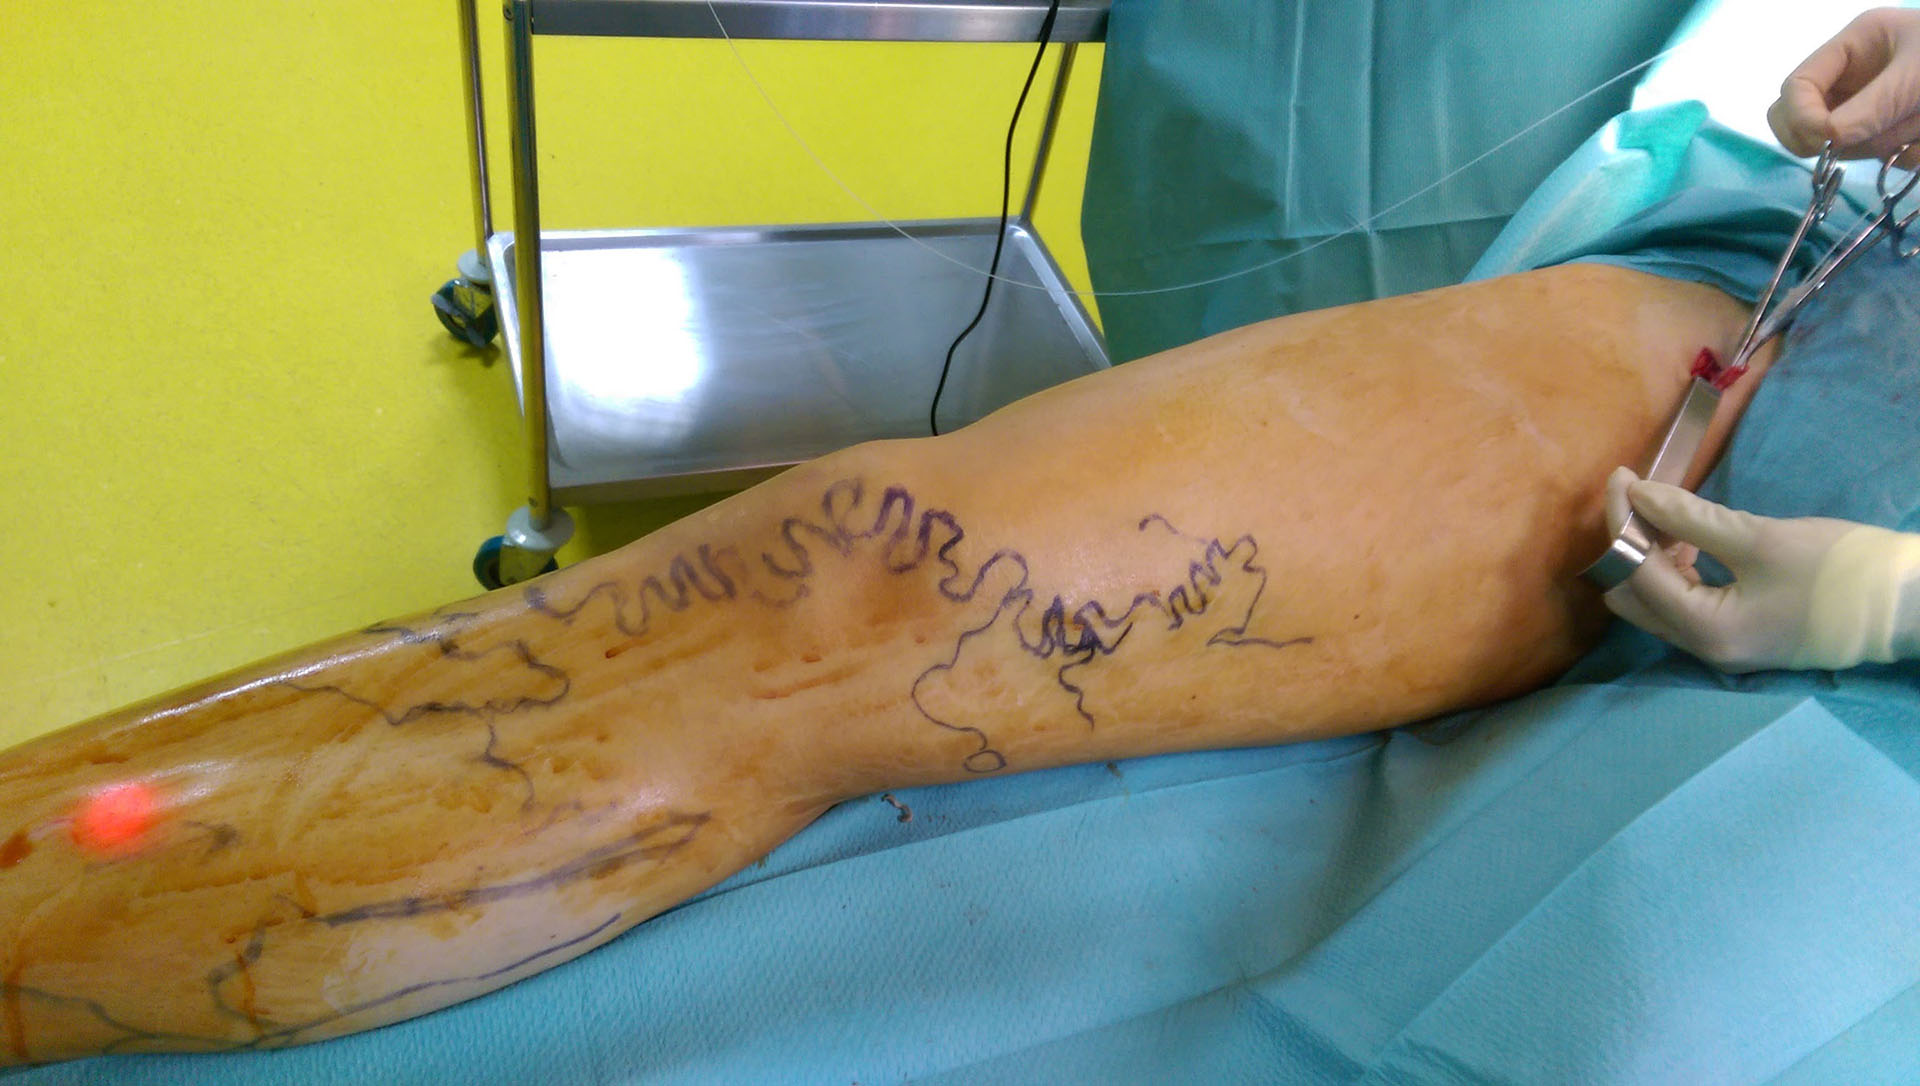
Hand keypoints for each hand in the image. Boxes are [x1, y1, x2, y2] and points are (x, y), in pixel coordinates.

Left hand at [1599, 468, 1919, 671]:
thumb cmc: (1839, 571)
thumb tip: (1639, 495)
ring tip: (1664, 511)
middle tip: (1640, 497)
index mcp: (1706, 631)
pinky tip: (1686, 537)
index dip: (1624, 521)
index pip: (1637, 572)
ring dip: (1650, 556)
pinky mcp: (1738, 635)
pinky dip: (1676, 569)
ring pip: (1658, 601)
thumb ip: (1691, 518)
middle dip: (1628, 545)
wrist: (1907, 605)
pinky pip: (1686, 603)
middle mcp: (1703, 649)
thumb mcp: (1760, 538)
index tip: (1623, 477)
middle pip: (1634, 597)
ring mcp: (1721, 646)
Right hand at [1768, 7, 1919, 163]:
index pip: (1797, 86)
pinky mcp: (1893, 133)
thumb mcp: (1915, 75)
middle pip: (1800, 119)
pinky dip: (1903, 155)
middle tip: (1849, 145)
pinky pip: (1879, 157)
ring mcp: (1870, 107)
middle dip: (1822, 137)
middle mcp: (1854, 78)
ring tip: (1917, 127)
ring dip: (1878, 144)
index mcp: (1855, 46)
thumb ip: (1870, 107)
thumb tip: (1826, 141)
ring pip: (1840, 145)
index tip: (1823, 139)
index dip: (1800, 116)